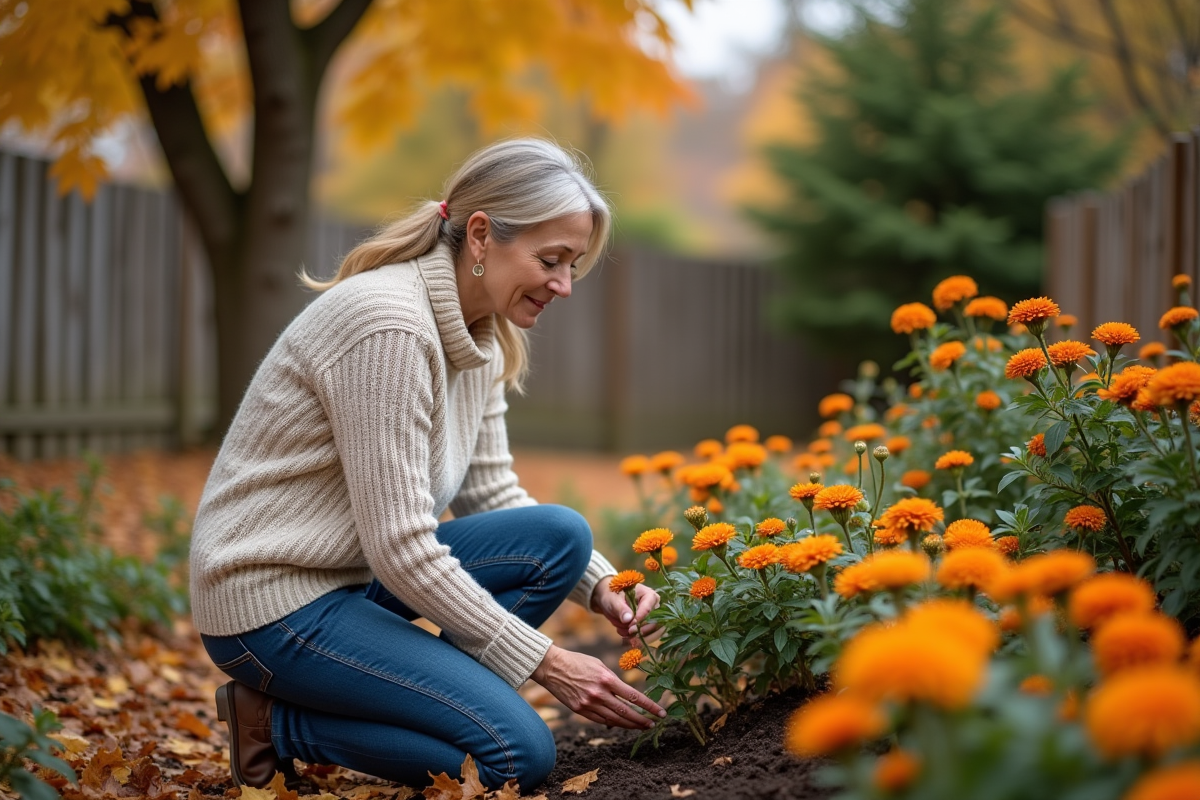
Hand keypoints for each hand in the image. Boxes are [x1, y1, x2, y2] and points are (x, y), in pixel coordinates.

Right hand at [531, 645, 665, 728]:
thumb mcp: (599, 665)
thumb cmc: (578, 662)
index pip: (633, 696)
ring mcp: (589, 704)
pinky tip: (621, 724)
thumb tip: (626, 696)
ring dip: (630, 725)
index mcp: (606, 679)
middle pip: (626, 712)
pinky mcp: (580, 711)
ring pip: (615, 720)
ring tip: (641, 726)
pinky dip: (613, 723)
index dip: (649, 706)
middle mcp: (599, 694)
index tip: (661, 712)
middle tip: (653, 724)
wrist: (552, 667)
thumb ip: (613, 681)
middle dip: (642, 720)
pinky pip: (601, 721)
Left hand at [591, 579, 661, 642]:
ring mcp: (653, 619)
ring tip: (625, 636)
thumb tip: (628, 619)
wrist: (610, 601)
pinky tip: (626, 638)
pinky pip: (648, 638)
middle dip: (642, 632)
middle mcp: (655, 608)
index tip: (630, 627)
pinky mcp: (649, 628)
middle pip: (656, 624)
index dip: (640, 620)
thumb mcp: (613, 600)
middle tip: (629, 633)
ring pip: (654, 634)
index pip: (648, 610)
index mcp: (649, 596)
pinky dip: (637, 641)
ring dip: (640, 638)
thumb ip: (620, 609)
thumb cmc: (613, 596)